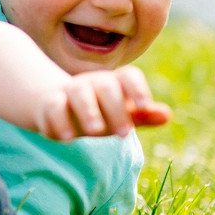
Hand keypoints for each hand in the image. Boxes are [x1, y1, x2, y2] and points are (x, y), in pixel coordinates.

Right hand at [34, 65, 171, 140]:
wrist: (54, 105)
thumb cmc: (96, 113)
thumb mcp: (120, 115)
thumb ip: (141, 116)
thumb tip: (166, 115)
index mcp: (113, 84)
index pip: (128, 77)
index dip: (138, 89)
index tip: (145, 106)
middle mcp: (92, 83)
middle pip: (105, 85)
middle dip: (115, 108)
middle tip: (124, 134)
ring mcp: (69, 90)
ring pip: (78, 91)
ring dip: (87, 111)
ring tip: (94, 132)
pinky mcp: (48, 102)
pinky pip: (53, 106)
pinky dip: (59, 121)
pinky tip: (66, 138)